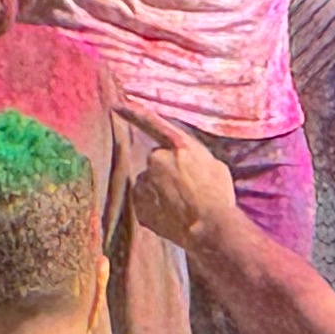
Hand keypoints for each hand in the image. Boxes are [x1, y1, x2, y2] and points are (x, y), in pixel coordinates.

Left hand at [129, 109, 240, 248]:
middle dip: (165, 173)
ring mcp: (145, 184)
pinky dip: (155, 209)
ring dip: (160, 191)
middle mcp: (156, 159)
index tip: (116, 106)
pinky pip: (145, 203)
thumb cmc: (218, 197)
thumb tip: (184, 161)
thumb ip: (192, 157)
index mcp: (177, 146)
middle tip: (186, 190)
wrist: (210, 227)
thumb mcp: (214, 165)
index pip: (151, 123)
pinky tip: (172, 216)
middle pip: (156, 162)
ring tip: (181, 206)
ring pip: (149, 184)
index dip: (133, 113)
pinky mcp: (139, 206)